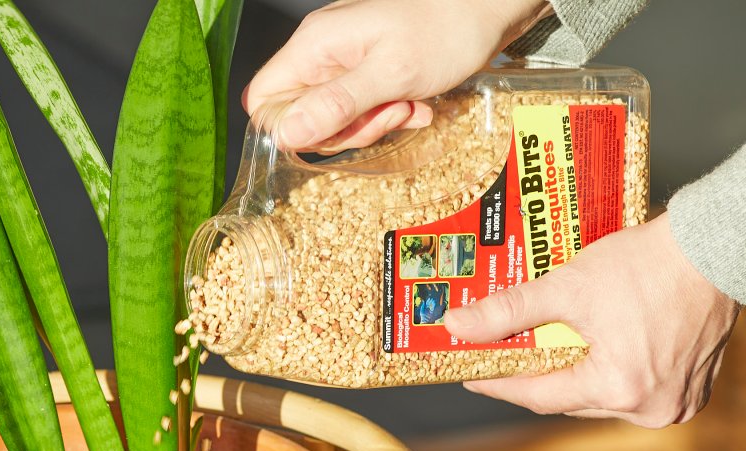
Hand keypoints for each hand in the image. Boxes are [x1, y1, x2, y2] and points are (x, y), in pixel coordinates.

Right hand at [244, 0, 551, 151]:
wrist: (489, 6)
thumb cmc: (446, 27)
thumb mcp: (390, 73)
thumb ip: (336, 105)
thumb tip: (287, 134)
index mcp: (315, 47)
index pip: (264, 102)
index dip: (289, 129)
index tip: (332, 130)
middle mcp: (321, 53)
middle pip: (301, 117)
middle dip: (345, 129)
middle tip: (386, 112)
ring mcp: (343, 62)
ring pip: (333, 118)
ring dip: (371, 124)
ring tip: (406, 105)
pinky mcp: (366, 71)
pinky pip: (358, 109)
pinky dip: (386, 114)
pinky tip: (414, 104)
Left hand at [443, 214, 740, 427]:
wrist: (714, 247)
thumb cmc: (650, 264)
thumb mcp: (567, 287)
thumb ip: (509, 310)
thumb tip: (458, 326)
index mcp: (620, 388)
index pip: (538, 396)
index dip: (498, 383)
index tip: (471, 373)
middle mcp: (652, 407)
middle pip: (570, 397)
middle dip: (536, 374)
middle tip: (503, 354)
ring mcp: (676, 401)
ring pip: (600, 394)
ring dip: (574, 372)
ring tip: (545, 346)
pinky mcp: (692, 388)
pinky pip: (633, 387)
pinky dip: (609, 370)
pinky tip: (591, 347)